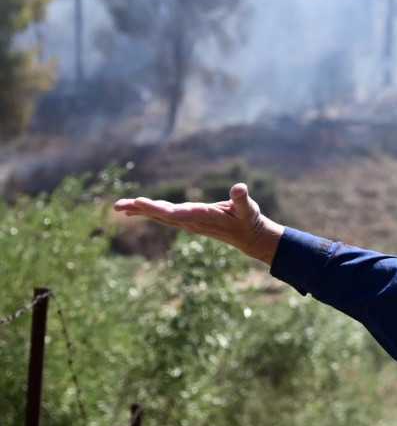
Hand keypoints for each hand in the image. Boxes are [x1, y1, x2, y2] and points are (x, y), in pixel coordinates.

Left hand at [113, 183, 285, 264]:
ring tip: (120, 206)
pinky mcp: (186, 221)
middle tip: (119, 205)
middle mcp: (191, 222)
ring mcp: (187, 223)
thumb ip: (242, 199)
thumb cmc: (248, 219)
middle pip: (161, 215)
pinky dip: (147, 212)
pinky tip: (134, 210)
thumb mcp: (248, 208)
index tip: (139, 202)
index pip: (176, 213)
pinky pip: (162, 217)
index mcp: (202, 216)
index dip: (157, 208)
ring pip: (159, 216)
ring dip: (139, 211)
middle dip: (141, 209)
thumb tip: (239, 188)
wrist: (246, 237)